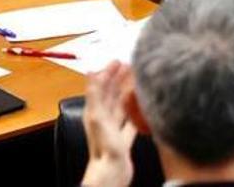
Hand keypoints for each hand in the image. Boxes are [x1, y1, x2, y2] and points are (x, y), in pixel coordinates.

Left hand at [80, 61, 136, 186]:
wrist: (111, 171)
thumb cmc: (104, 147)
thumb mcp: (97, 115)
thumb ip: (95, 93)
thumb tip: (91, 72)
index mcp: (95, 112)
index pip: (101, 86)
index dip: (108, 72)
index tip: (118, 62)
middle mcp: (104, 119)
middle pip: (112, 95)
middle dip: (119, 79)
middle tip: (130, 67)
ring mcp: (114, 129)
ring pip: (121, 106)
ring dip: (128, 93)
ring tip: (138, 82)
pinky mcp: (123, 139)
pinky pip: (131, 121)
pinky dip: (136, 112)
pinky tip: (143, 108)